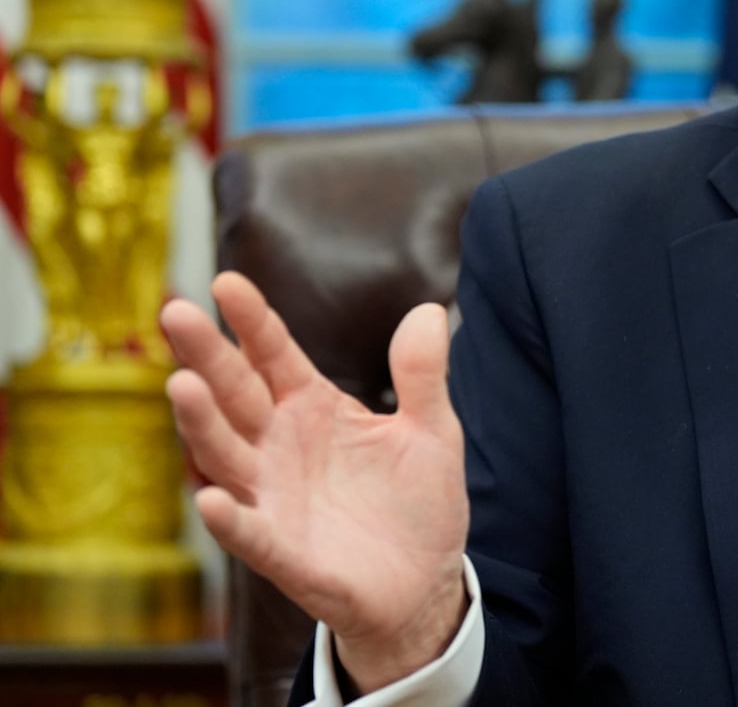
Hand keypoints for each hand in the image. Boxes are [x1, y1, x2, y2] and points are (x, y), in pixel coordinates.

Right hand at [162, 272, 469, 692]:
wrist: (424, 584)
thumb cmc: (417, 501)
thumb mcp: (431, 429)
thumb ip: (422, 373)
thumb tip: (430, 311)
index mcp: (315, 407)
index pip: (276, 355)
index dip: (254, 321)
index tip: (228, 283)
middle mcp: (280, 445)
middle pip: (236, 393)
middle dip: (207, 355)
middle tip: (176, 312)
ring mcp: (274, 497)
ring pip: (227, 455)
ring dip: (202, 424)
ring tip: (182, 386)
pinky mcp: (281, 551)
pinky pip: (249, 533)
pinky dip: (230, 518)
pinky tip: (212, 500)